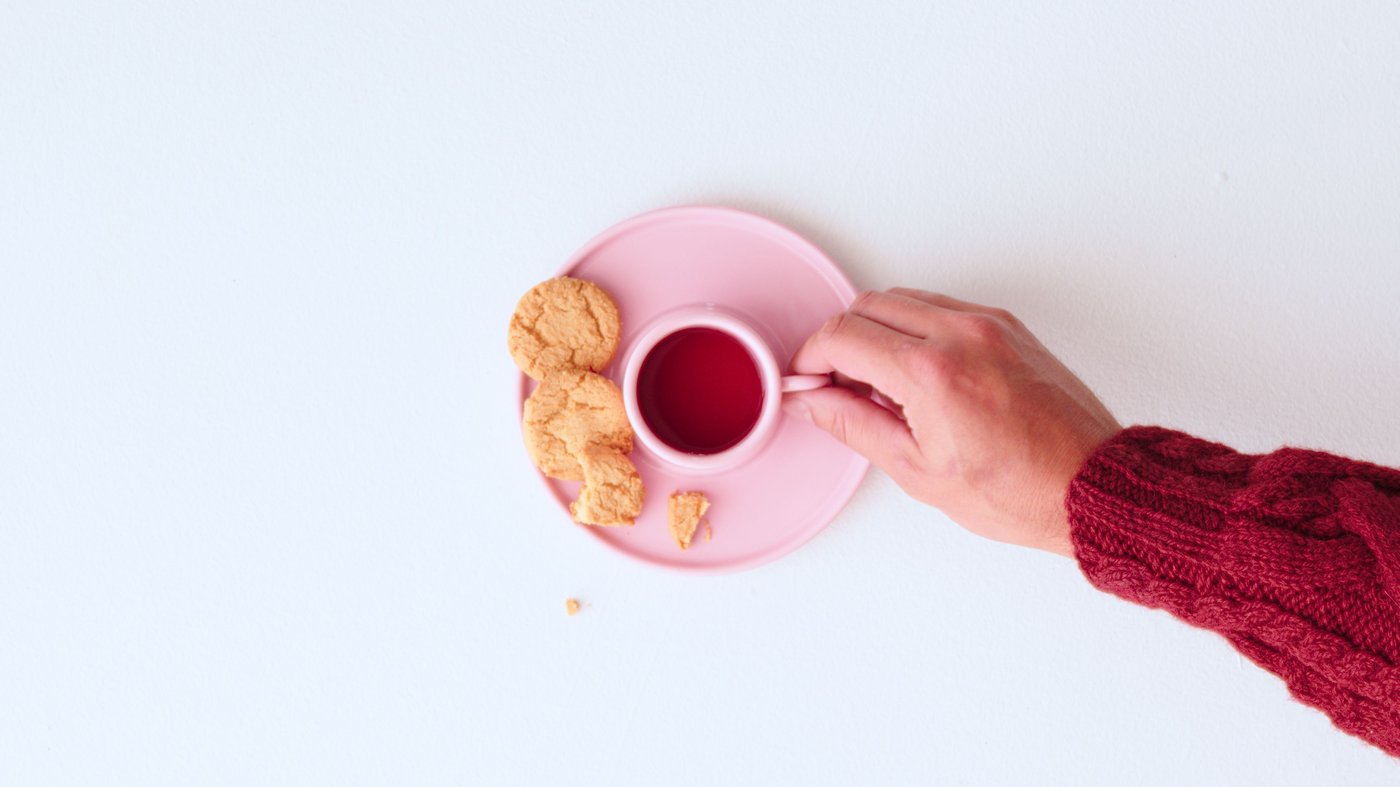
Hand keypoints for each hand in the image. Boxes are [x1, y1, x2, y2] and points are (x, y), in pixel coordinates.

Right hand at [785, 289, 1119, 556]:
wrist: (1090, 486)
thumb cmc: (1017, 490)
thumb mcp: (916, 469)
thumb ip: (853, 423)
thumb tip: (811, 400)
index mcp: (931, 372)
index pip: (842, 336)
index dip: (811, 358)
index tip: (807, 382)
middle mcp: (960, 333)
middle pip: (866, 307)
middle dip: (840, 342)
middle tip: (837, 385)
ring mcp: (987, 324)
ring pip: (902, 300)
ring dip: (876, 331)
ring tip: (880, 385)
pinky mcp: (1006, 326)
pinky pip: (940, 307)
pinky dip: (914, 328)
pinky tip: (916, 373)